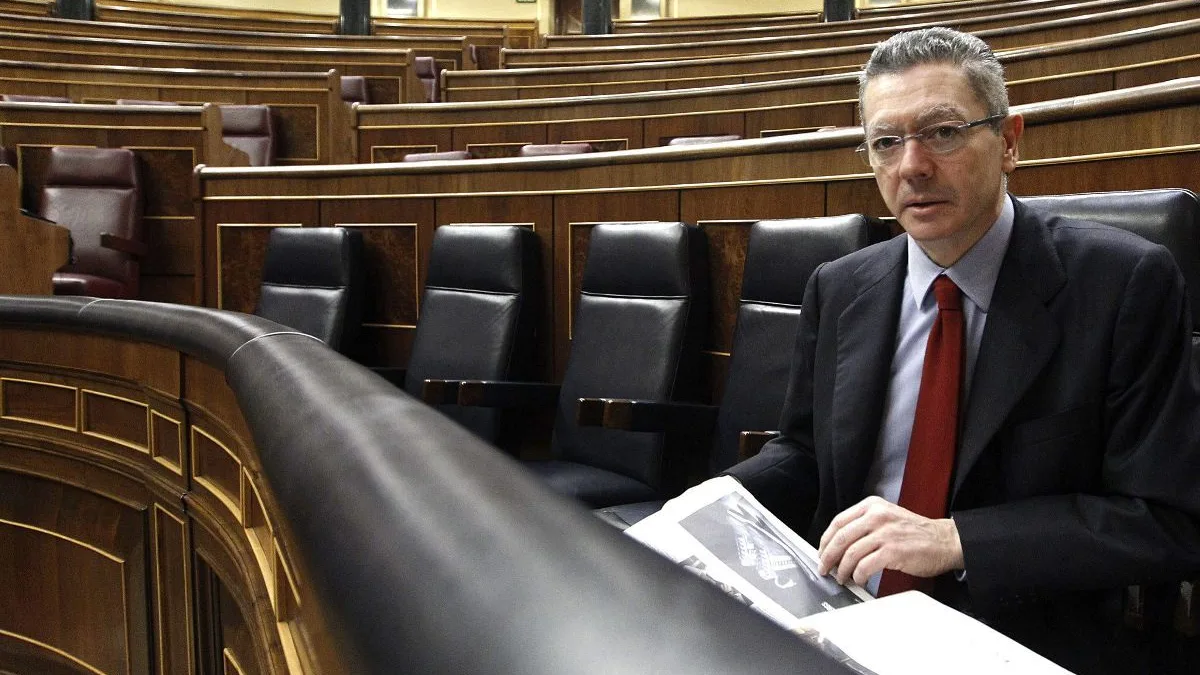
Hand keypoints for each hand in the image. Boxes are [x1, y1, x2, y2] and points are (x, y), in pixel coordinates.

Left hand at [816, 496, 963, 586]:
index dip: (825, 540)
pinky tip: (860, 579)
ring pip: (850, 553)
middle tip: (825, 569)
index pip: (838, 522)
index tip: (821, 553)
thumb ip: (864, 525)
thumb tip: (838, 545)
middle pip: (841, 537)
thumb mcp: (887, 518)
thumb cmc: (916, 533)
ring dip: (842, 569)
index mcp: (872, 506)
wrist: (945, 541)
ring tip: (843, 577)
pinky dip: (858, 575)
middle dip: (828, 556)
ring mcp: (885, 533)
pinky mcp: (894, 550)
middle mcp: (877, 516)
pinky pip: (865, 565)